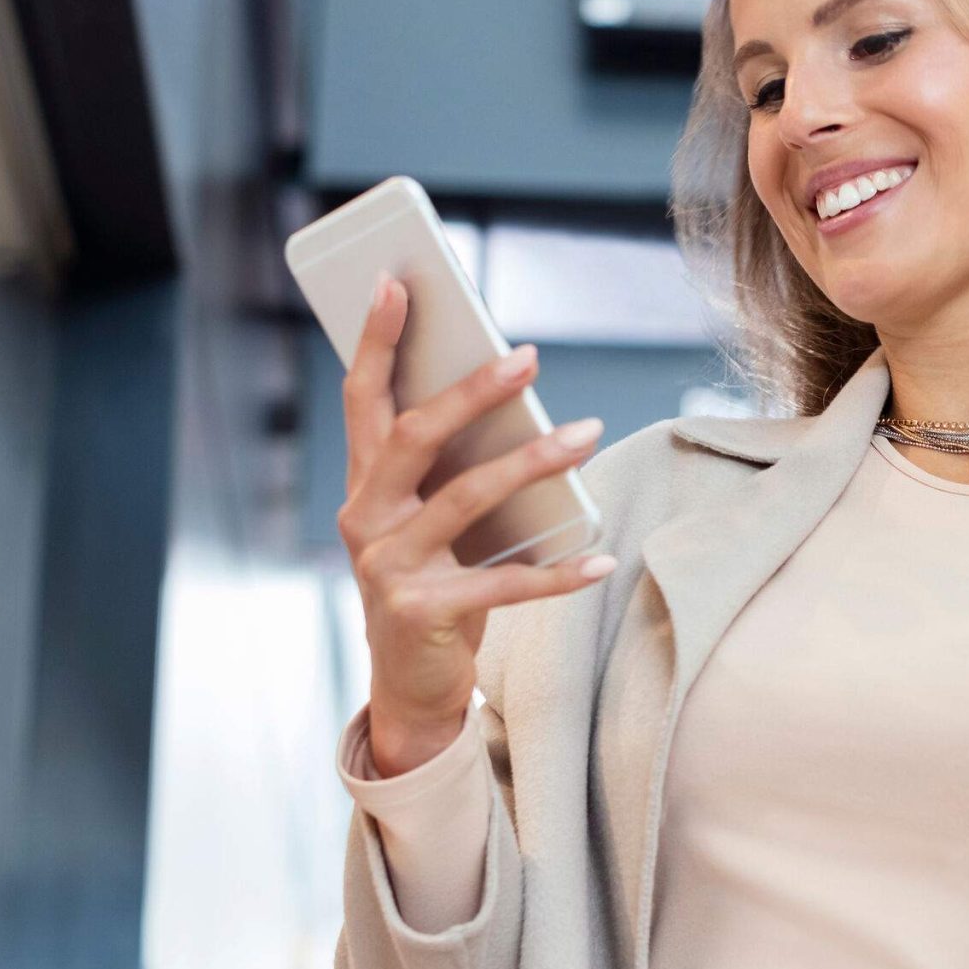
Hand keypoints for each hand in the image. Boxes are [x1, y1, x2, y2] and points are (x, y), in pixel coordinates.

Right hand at [338, 275, 613, 771]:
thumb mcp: (431, 522)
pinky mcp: (425, 613)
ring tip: (588, 434)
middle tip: (529, 357)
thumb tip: (513, 397)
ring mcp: (390, 568)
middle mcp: (366, 520)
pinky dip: (560, 572)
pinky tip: (604, 557)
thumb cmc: (433, 584)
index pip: (364, 398)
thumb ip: (451, 469)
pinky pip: (505, 584)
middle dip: (472, 391)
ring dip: (535, 462)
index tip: (399, 281)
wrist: (409, 687)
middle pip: (416, 436)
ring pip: (467, 498)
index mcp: (365, 486)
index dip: (377, 339)